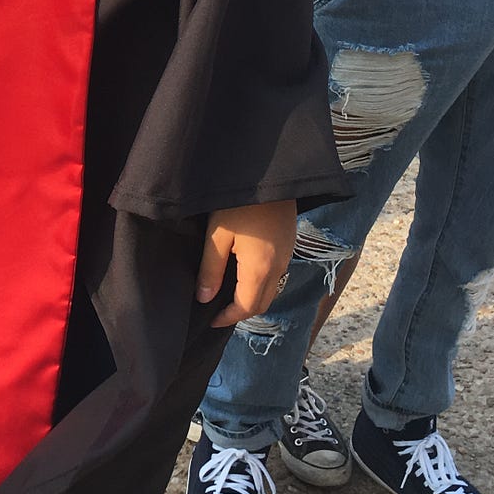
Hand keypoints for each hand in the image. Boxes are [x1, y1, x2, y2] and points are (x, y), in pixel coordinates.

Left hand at [198, 200, 297, 327]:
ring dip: (252, 297)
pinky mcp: (288, 243)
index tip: (211, 320)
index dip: (228, 318)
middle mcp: (278, 267)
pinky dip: (261, 282)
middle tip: (218, 311)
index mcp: (260, 269)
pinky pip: (276, 273)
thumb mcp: (217, 236)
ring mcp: (287, 254)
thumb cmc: (238, 204)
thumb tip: (204, 298)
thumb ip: (211, 270)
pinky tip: (244, 272)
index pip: (247, 307)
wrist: (269, 174)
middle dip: (241, 312)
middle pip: (262, 303)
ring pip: (271, 288)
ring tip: (228, 294)